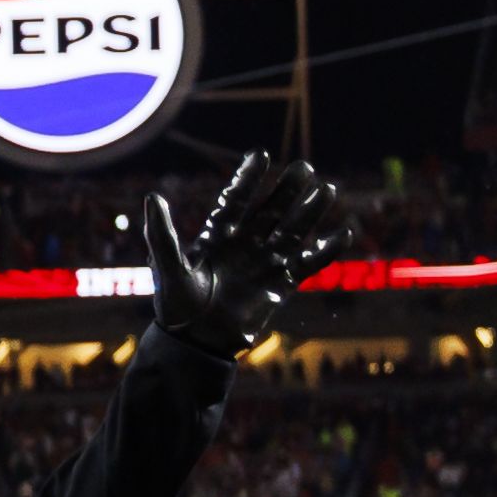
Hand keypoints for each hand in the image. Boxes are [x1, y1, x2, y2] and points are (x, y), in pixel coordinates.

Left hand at [137, 152, 344, 355]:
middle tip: (304, 168)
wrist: (196, 342)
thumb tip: (152, 197)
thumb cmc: (177, 306)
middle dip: (287, 190)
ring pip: (293, 231)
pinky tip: (344, 233)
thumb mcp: (168, 267)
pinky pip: (309, 263)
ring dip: (310, 211)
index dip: (248, 178)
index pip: (236, 200)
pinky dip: (327, 250)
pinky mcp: (282, 284)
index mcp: (217, 236)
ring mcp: (265, 263)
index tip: (261, 154)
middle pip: (270, 210)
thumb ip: (162, 233)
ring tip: (326, 189)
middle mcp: (244, 245)